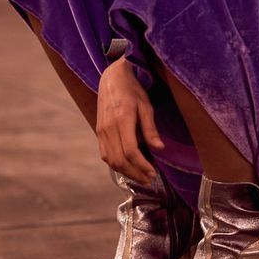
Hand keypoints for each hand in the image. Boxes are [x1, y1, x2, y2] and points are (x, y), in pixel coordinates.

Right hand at [96, 56, 164, 185]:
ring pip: (110, 160)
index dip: (141, 165)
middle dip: (135, 174)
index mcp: (122, 120)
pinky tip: (127, 167)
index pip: (130, 151)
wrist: (111, 78)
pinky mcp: (98, 132)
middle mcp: (108, 128)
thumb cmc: (132, 90)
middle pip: (119, 160)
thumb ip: (150, 128)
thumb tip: (160, 148)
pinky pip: (105, 154)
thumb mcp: (146, 106)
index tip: (153, 173)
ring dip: (125, 172)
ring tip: (140, 177)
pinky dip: (116, 165)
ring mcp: (101, 131)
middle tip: (149, 179)